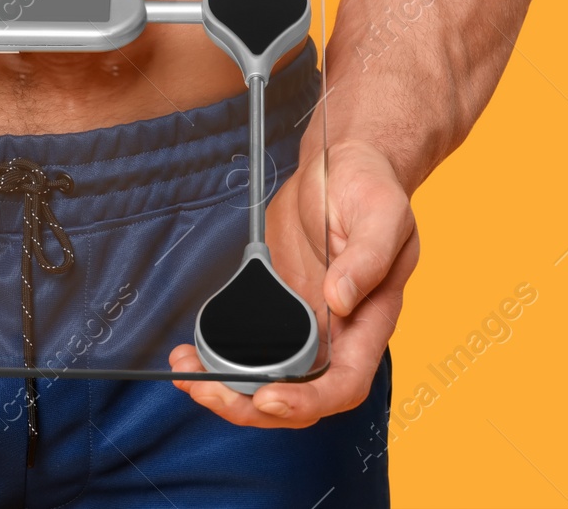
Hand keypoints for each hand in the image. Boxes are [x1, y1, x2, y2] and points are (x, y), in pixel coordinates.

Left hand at [170, 139, 417, 426]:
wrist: (343, 163)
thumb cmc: (372, 188)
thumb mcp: (382, 214)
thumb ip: (367, 258)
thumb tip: (339, 299)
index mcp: (369, 321)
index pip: (345, 384)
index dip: (309, 401)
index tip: (269, 397)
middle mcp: (336, 333)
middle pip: (297, 394)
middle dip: (250, 405)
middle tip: (205, 390)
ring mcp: (303, 323)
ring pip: (266, 378)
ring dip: (225, 388)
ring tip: (185, 373)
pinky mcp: (274, 305)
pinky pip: (245, 347)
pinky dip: (216, 358)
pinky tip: (187, 353)